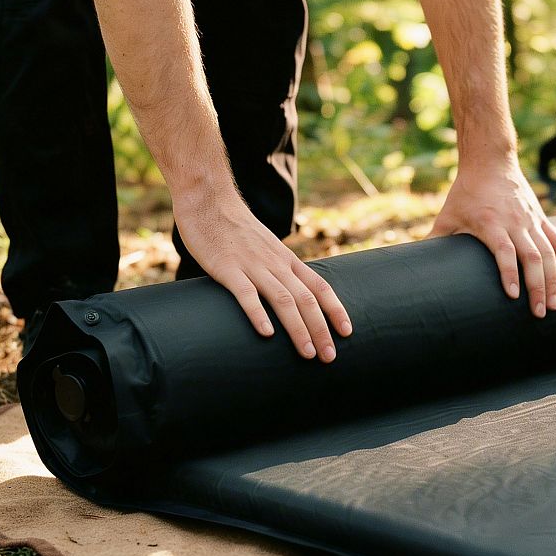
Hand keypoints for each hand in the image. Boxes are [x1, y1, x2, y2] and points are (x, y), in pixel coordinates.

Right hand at [173, 186, 350, 361]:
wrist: (208, 199)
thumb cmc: (235, 229)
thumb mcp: (266, 247)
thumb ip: (277, 269)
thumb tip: (289, 295)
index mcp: (286, 260)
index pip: (319, 286)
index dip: (335, 310)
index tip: (346, 332)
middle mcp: (275, 263)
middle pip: (306, 299)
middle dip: (320, 330)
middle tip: (330, 357)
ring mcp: (252, 265)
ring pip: (283, 299)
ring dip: (298, 328)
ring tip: (307, 353)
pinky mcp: (226, 267)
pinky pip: (245, 293)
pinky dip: (258, 313)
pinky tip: (266, 333)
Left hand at [429, 158, 555, 316]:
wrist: (490, 162)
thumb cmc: (466, 192)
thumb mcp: (448, 215)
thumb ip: (434, 240)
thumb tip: (412, 266)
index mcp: (491, 223)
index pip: (505, 252)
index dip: (510, 273)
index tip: (514, 296)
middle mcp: (515, 222)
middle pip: (532, 257)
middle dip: (537, 287)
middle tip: (538, 314)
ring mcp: (531, 220)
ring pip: (549, 253)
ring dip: (554, 280)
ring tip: (555, 305)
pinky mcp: (541, 219)